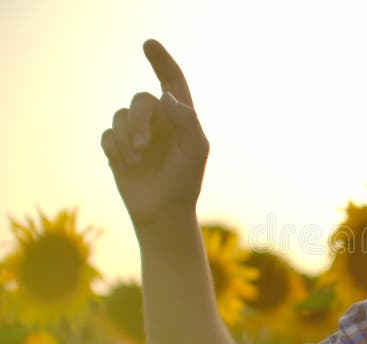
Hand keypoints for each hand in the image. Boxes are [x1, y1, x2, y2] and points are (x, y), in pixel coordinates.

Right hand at [101, 39, 208, 227]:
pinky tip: (126, 164)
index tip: (148, 44)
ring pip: (121, 115)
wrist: (164, 211)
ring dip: (127, 137)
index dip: (161, 62)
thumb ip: (186, 120)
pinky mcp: (118, 148)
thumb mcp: (195, 149)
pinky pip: (107, 135)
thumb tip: (166, 96)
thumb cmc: (185, 180)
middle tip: (144, 145)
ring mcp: (136, 134)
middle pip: (140, 100)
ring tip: (137, 158)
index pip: (171, 81)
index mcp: (180, 117)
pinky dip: (115, 148)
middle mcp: (158, 121)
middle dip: (139, 120)